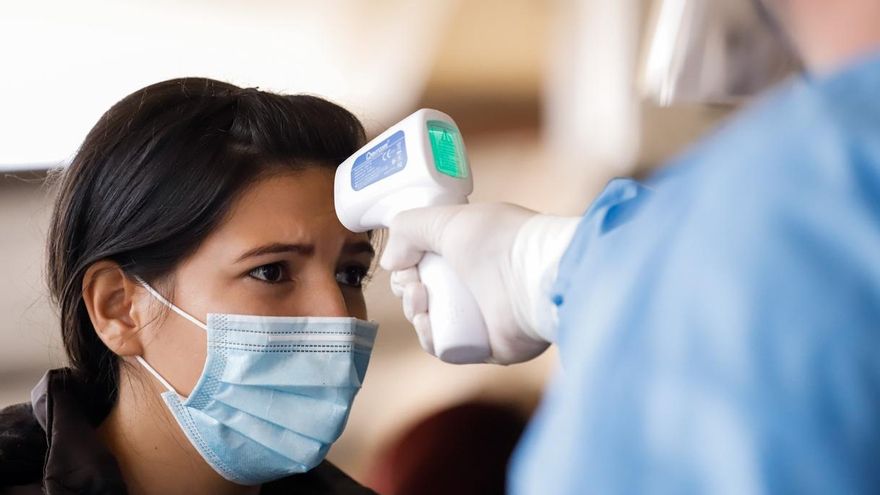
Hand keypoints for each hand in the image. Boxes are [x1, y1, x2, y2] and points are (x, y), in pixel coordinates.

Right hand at [381, 203, 578, 363]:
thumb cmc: (498, 242)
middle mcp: (478, 284)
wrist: (535, 279)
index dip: (409, 266)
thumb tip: (390, 261)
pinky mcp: (488, 345)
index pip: (429, 264)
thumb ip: (411, 227)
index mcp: (472, 252)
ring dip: (415, 313)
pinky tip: (426, 325)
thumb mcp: (449, 219)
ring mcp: (483, 316)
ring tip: (420, 303)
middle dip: (409, 290)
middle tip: (414, 285)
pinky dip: (431, 338)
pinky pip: (449, 347)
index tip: (404, 264)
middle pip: (427, 293)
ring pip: (433, 321)